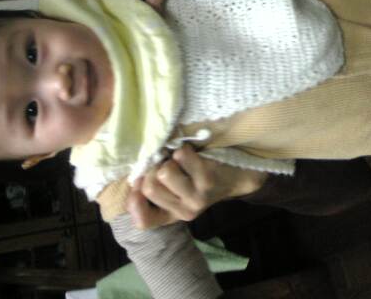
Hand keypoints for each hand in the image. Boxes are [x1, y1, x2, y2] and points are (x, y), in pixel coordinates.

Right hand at [127, 145, 267, 229]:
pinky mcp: (208, 179)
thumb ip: (156, 188)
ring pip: (164, 172)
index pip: (144, 220)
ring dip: (169, 158)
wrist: (238, 175)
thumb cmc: (201, 178)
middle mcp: (184, 211)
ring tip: (181, 159)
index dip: (134, 202)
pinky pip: (181, 156)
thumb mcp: (179, 190)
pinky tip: (193, 153)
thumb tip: (132, 180)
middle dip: (154, 168)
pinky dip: (183, 149)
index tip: (138, 183)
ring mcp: (197, 196)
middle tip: (167, 162)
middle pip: (150, 187)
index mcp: (172, 214)